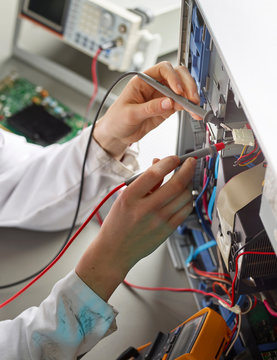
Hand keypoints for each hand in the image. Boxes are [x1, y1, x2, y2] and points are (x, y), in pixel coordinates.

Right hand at [75, 156, 195, 300]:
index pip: (155, 173)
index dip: (169, 162)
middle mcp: (145, 209)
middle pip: (176, 185)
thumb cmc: (117, 223)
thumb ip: (144, 181)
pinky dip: (188, 199)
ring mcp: (158, 222)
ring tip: (186, 178)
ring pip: (185, 197)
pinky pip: (186, 210)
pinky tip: (185, 195)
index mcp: (130, 197)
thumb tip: (159, 162)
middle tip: (191, 162)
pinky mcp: (167, 231)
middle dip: (188, 169)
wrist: (115, 250)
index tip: (175, 158)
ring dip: (189, 183)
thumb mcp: (124, 197)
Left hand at [93, 61, 200, 159]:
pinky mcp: (167, 108)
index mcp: (143, 80)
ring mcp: (162, 96)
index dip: (173, 77)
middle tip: (191, 98)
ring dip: (190, 96)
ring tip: (195, 107)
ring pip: (182, 89)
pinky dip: (189, 107)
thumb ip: (149, 108)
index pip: (163, 70)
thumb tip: (168, 102)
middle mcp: (154, 85)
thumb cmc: (117, 119)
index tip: (178, 91)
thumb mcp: (130, 114)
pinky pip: (181, 104)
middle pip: (177, 76)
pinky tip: (192, 112)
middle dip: (187, 85)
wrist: (117, 134)